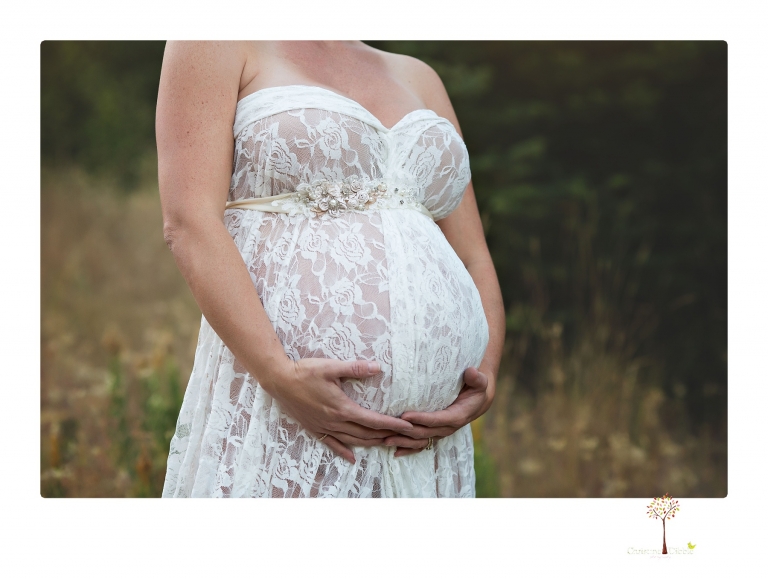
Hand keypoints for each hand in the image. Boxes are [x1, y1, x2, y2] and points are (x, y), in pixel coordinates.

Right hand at [264, 358, 413, 463]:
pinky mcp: (314, 429)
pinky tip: (352, 458)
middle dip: (386, 435)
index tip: (408, 427)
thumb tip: (377, 367)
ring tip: (385, 444)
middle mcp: (335, 422)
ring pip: (352, 441)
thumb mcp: (331, 367)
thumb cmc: (305, 372)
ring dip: (370, 444)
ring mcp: (324, 427)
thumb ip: (355, 368)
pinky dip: (344, 452)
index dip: (392, 424)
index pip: (373, 421)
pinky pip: (332, 444)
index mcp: (342, 408)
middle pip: (366, 434)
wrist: (279, 381)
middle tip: (403, 437)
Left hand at [384, 367, 493, 457]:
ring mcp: (440, 432)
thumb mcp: (480, 382)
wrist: (477, 401)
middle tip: (387, 428)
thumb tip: (471, 371)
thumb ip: (476, 378)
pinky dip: (408, 449)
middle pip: (424, 432)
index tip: (404, 416)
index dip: (420, 419)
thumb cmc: (476, 388)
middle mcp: (447, 428)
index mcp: (457, 416)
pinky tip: (394, 452)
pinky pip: (421, 444)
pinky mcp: (434, 433)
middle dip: (405, 432)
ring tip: (385, 440)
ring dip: (403, 442)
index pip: (436, 419)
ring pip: (420, 440)